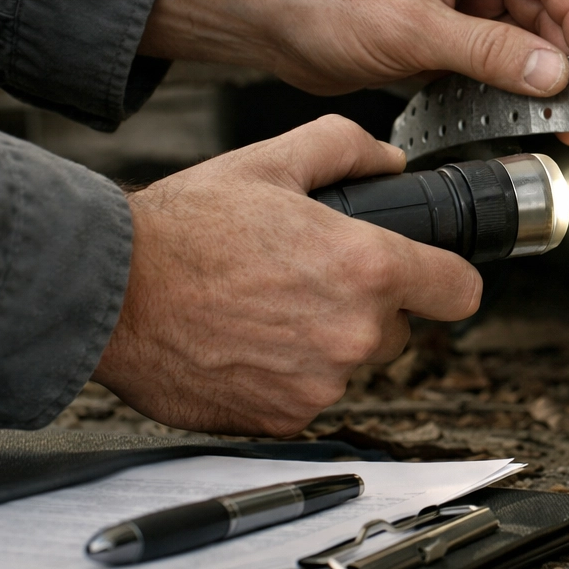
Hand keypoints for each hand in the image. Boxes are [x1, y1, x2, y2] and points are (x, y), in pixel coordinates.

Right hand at [92, 116, 480, 435]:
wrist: (108, 292)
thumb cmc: (181, 231)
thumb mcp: (271, 161)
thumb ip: (345, 148)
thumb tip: (389, 161)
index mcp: (366, 267)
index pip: (460, 292)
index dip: (447, 281)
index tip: (433, 279)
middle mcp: (353, 331)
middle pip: (401, 329)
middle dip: (371, 308)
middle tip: (312, 282)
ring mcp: (319, 382)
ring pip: (352, 364)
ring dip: (326, 344)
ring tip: (269, 308)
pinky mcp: (282, 419)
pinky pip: (308, 398)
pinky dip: (286, 378)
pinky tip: (247, 343)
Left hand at [143, 0, 568, 149]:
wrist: (272, 23)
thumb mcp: (412, 26)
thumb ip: (488, 51)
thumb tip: (551, 72)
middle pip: (547, 10)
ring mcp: (465, 0)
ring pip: (528, 41)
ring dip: (547, 82)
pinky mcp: (452, 35)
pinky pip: (500, 62)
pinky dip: (516, 90)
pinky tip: (531, 116)